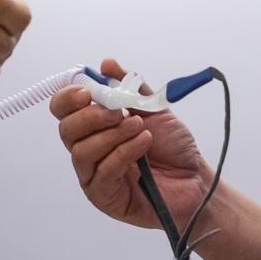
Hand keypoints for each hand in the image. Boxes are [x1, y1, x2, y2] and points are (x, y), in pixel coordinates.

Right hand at [49, 57, 211, 229]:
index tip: (87, 91)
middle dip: (91, 116)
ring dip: (112, 134)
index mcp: (94, 127)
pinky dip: (124, 152)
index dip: (68, 98)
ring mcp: (94, 176)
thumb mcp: (153, 109)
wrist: (196, 178)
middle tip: (118, 113)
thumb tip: (107, 63)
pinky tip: (144, 143)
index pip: (64, 111)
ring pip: (82, 151)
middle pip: (66, 130)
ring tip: (139, 127)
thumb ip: (130, 87)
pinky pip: (103, 171)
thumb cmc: (173, 147)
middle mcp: (89, 150)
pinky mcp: (104, 197)